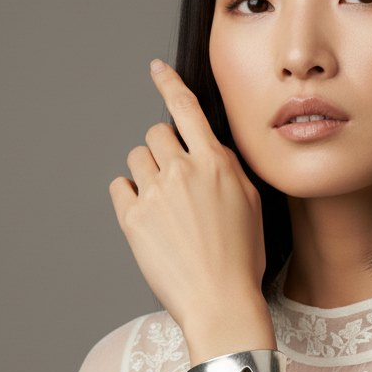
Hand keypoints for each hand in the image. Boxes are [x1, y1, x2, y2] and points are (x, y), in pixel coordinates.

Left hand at [109, 60, 275, 363]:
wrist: (220, 302)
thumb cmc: (241, 260)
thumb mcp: (251, 205)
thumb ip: (229, 169)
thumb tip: (210, 150)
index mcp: (215, 164)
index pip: (186, 109)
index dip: (169, 84)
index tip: (157, 69)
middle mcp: (183, 171)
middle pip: (156, 132)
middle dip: (163, 148)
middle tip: (175, 179)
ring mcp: (154, 194)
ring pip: (136, 158)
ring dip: (146, 172)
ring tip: (164, 205)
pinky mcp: (132, 218)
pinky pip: (119, 187)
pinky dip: (130, 196)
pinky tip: (149, 218)